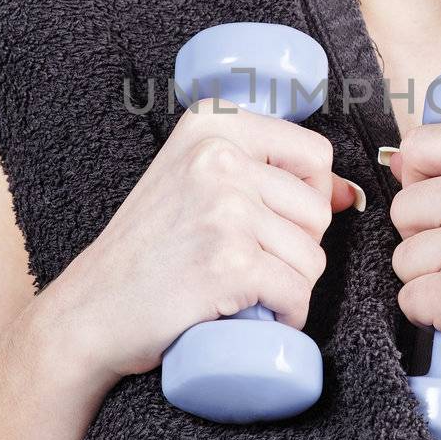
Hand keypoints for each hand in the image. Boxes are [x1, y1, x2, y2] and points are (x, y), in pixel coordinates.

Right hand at [38, 99, 365, 390]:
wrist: (91, 308)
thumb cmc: (146, 249)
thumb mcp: (196, 183)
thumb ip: (266, 173)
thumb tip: (348, 192)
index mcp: (213, 123)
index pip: (315, 155)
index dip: (307, 198)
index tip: (268, 222)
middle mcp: (218, 156)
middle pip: (317, 210)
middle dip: (295, 248)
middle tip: (243, 261)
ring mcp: (224, 209)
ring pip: (312, 257)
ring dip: (287, 286)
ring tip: (240, 288)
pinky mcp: (230, 263)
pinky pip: (296, 295)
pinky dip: (283, 316)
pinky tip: (250, 315)